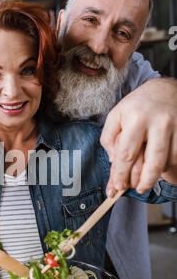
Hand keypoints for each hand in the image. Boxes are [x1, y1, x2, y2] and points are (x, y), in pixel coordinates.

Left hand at [101, 78, 176, 193]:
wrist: (165, 89)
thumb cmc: (137, 106)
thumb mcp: (116, 116)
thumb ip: (109, 139)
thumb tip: (114, 162)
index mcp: (136, 118)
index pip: (127, 154)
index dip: (121, 175)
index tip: (118, 186)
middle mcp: (159, 123)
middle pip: (153, 164)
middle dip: (144, 182)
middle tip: (138, 189)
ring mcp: (176, 127)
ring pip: (168, 162)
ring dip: (157, 174)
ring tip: (147, 174)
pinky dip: (169, 165)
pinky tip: (160, 163)